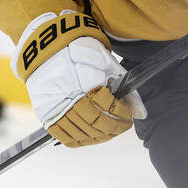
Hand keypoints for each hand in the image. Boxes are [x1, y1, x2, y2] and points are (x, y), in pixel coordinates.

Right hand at [16, 12, 145, 147]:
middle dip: (114, 128)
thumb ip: (127, 90)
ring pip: (81, 132)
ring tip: (108, 131)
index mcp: (87, 81)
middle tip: (122, 126)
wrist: (51, 47)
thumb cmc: (82, 53)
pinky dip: (79, 140)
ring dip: (99, 136)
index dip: (123, 115)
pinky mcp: (46, 113)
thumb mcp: (109, 65)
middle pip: (96, 123)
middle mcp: (70, 96)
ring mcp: (56, 107)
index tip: (129, 116)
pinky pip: (63, 136)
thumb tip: (142, 114)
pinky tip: (90, 136)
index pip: (109, 107)